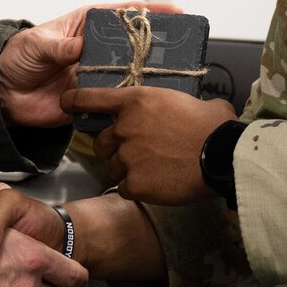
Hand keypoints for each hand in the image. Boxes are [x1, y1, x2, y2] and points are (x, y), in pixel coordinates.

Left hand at [0, 1, 178, 127]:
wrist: (2, 93)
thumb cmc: (18, 57)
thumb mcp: (38, 44)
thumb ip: (60, 46)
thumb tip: (79, 48)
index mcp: (88, 25)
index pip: (124, 13)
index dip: (150, 12)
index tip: (175, 12)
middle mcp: (97, 48)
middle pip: (134, 43)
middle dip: (157, 43)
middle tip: (180, 46)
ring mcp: (97, 73)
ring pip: (130, 71)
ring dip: (148, 73)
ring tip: (172, 74)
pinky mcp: (93, 98)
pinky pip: (116, 99)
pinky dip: (129, 101)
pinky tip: (146, 100)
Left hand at [68, 84, 233, 204]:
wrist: (222, 157)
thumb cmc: (215, 126)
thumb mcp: (196, 101)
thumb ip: (177, 104)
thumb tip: (191, 109)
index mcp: (137, 101)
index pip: (93, 98)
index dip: (75, 100)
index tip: (65, 102)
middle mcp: (125, 127)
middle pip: (103, 142)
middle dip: (116, 147)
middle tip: (140, 151)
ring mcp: (127, 157)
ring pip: (114, 166)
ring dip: (127, 169)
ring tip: (155, 169)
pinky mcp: (134, 184)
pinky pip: (125, 187)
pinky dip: (137, 188)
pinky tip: (158, 184)